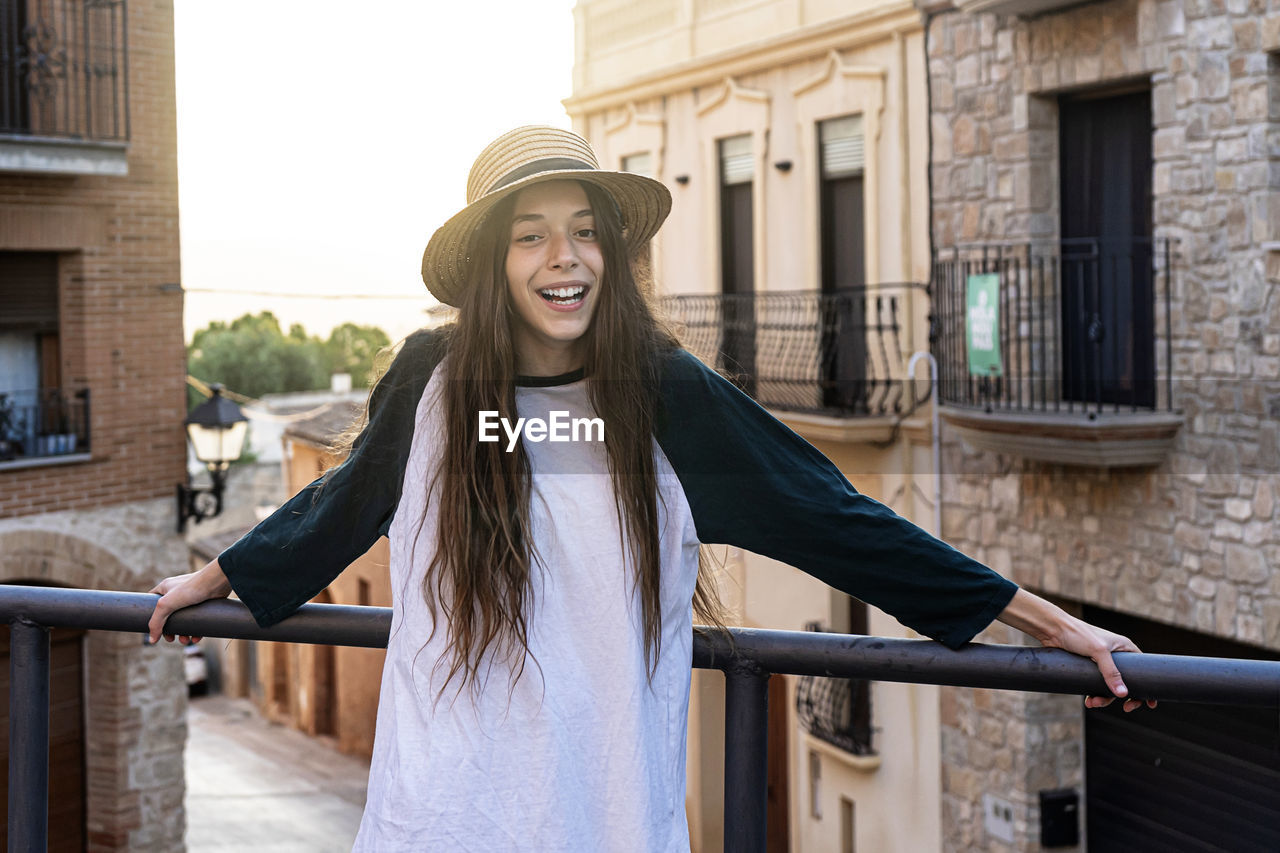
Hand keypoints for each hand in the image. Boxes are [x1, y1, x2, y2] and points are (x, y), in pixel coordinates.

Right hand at [148, 559, 231, 645]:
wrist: (218, 581)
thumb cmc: (192, 587)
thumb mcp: (167, 604)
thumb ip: (156, 622)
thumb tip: (152, 640)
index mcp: (165, 588)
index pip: (152, 603)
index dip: (151, 616)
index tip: (154, 629)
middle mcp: (177, 592)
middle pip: (169, 615)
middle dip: (170, 629)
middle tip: (171, 639)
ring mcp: (191, 598)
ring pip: (184, 619)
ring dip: (183, 632)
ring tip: (185, 641)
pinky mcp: (204, 603)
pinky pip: (198, 620)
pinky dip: (196, 630)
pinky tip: (196, 638)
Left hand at [997, 588, 1155, 712]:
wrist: (1053, 630)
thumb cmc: (1078, 634)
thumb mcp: (1098, 651)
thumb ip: (1111, 672)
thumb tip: (1123, 694)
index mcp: (1124, 647)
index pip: (1144, 669)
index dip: (1147, 686)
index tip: (1150, 703)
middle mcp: (1116, 655)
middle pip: (1126, 682)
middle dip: (1123, 697)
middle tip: (1125, 708)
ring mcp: (1101, 662)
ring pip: (1109, 686)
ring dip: (1104, 698)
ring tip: (1093, 703)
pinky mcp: (1088, 668)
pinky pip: (1095, 685)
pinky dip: (1093, 694)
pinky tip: (1088, 700)